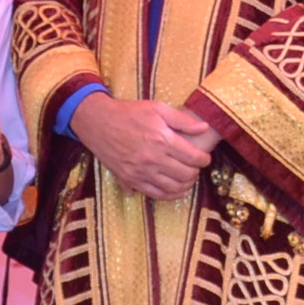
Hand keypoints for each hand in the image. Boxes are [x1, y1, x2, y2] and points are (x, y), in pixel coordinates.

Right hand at [73, 93, 216, 201]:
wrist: (98, 122)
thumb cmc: (129, 113)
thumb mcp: (158, 108)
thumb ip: (182, 120)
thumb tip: (205, 128)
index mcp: (162, 139)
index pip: (193, 157)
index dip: (204, 160)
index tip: (204, 158)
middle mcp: (153, 158)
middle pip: (186, 175)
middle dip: (195, 172)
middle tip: (195, 167)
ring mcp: (141, 171)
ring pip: (172, 188)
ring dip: (185, 185)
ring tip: (188, 179)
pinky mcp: (130, 179)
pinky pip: (154, 194)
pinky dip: (169, 196)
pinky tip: (176, 191)